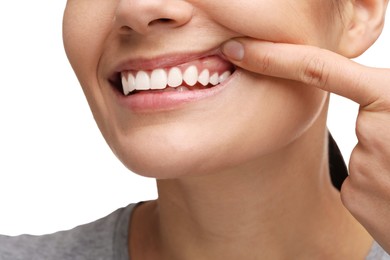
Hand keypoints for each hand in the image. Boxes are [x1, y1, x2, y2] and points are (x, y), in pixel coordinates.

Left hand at [222, 38, 389, 252]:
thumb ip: (384, 96)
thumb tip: (367, 96)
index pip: (316, 68)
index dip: (273, 56)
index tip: (238, 48)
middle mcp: (374, 130)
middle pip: (358, 120)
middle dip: (381, 130)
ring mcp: (364, 167)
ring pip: (361, 152)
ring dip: (384, 160)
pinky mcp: (356, 196)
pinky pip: (358, 178)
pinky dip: (377, 182)